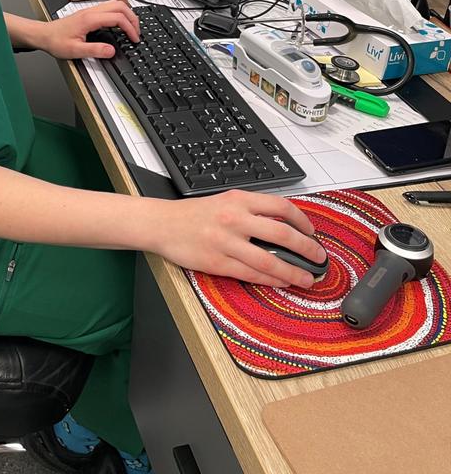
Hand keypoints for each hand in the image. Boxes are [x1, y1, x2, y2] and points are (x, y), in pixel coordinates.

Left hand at [39, 0, 140, 59]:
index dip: (130, 28)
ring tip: (132, 28)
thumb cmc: (55, 41)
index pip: (117, 18)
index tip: (134, 39)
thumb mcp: (75, 51)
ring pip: (115, 4)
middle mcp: (91, 11)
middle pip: (120, 6)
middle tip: (137, 32)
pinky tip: (120, 25)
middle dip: (133, 18)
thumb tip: (111, 51)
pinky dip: (120, 14)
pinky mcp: (89, 13)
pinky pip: (109, 8)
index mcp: (89, 19)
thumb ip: (94, 51)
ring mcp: (90, 10)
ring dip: (127, 14)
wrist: (43, 35)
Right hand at [160, 190, 325, 289]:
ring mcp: (227, 242)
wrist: (163, 224)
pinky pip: (252, 274)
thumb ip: (251, 210)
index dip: (302, 221)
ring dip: (293, 272)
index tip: (311, 232)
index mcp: (239, 200)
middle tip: (319, 258)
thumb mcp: (225, 201)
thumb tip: (284, 225)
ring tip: (306, 278)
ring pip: (270, 260)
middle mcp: (235, 219)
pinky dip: (271, 280)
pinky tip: (282, 282)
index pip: (281, 207)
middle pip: (282, 234)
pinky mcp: (218, 262)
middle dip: (307, 249)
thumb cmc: (195, 214)